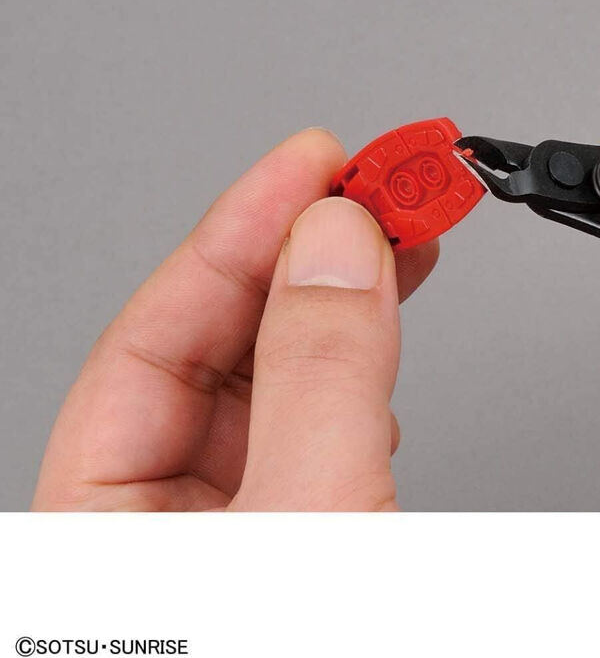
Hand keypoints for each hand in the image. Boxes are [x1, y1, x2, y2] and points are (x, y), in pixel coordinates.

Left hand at [33, 129, 438, 510]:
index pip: (148, 341)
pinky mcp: (306, 528)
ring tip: (401, 243)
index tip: (314, 165)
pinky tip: (386, 339)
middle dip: (304, 259)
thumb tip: (334, 247)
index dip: (237, 236)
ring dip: (343, 302)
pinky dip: (362, 369)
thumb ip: (318, 377)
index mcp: (105, 526)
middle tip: (372, 191)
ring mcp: (240, 527)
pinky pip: (319, 424)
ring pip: (277, 383)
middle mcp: (164, 523)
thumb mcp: (314, 514)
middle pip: (217, 351)